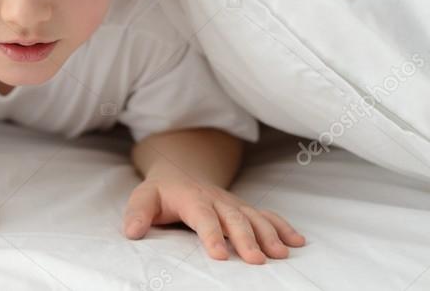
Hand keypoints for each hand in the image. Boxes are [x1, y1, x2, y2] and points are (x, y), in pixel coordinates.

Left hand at [123, 165, 304, 263]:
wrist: (180, 169)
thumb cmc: (160, 191)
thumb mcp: (143, 197)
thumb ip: (137, 213)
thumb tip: (131, 231)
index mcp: (191, 198)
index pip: (203, 217)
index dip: (211, 235)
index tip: (221, 255)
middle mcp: (217, 200)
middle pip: (234, 219)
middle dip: (247, 239)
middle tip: (257, 260)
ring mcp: (233, 203)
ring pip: (254, 217)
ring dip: (270, 234)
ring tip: (281, 254)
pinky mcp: (243, 208)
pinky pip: (266, 215)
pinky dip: (283, 227)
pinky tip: (298, 241)